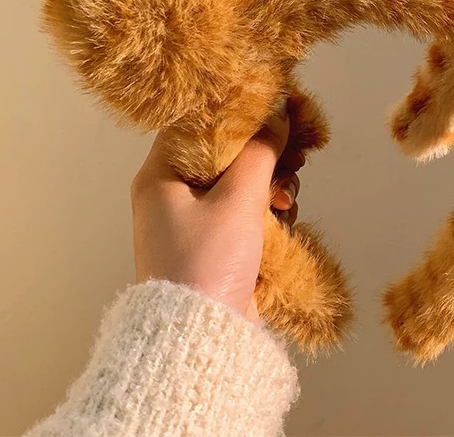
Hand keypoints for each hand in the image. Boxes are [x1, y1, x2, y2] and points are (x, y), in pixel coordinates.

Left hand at [131, 112, 304, 320]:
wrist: (200, 341)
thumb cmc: (207, 262)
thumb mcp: (237, 199)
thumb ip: (260, 151)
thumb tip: (276, 112)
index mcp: (161, 175)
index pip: (198, 125)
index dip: (238, 114)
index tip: (275, 112)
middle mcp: (172, 194)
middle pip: (226, 154)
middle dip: (264, 156)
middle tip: (293, 157)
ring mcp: (194, 222)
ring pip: (241, 183)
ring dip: (271, 185)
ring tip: (285, 201)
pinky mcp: (215, 245)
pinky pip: (245, 211)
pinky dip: (267, 210)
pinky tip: (283, 219)